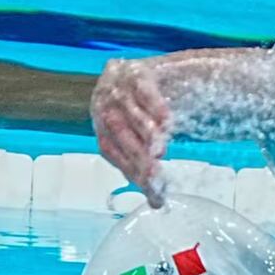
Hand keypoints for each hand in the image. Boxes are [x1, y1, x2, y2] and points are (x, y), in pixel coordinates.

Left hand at [91, 59, 171, 206]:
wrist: (172, 73)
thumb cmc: (155, 112)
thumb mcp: (150, 141)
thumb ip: (150, 167)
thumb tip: (157, 204)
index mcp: (102, 122)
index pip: (110, 150)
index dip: (129, 169)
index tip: (151, 187)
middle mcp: (104, 102)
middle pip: (118, 133)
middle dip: (138, 156)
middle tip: (156, 177)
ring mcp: (118, 83)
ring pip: (129, 111)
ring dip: (144, 133)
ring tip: (160, 152)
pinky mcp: (138, 69)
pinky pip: (143, 89)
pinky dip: (154, 106)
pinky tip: (168, 122)